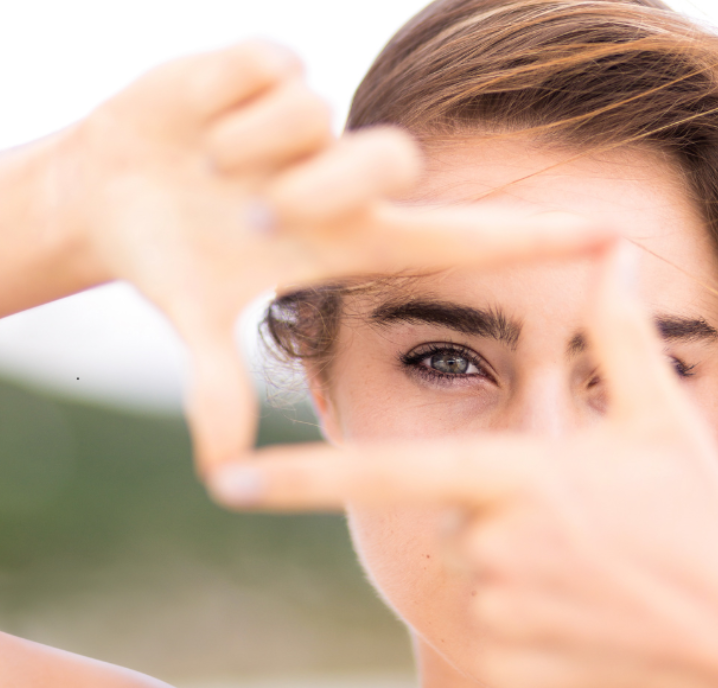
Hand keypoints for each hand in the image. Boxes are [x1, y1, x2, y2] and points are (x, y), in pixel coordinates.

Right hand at [46, 40, 610, 472]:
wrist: (104, 193)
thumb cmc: (168, 260)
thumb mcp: (195, 321)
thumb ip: (215, 386)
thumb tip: (221, 469)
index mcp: (341, 239)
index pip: (449, 238)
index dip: (525, 241)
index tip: (603, 240)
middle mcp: (335, 172)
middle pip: (389, 157)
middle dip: (324, 184)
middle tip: (260, 211)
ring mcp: (300, 119)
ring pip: (314, 112)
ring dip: (249, 148)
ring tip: (209, 165)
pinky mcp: (261, 66)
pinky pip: (268, 68)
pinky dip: (223, 98)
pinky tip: (198, 119)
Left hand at [211, 244, 717, 687]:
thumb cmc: (702, 515)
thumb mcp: (663, 423)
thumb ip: (617, 337)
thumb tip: (610, 253)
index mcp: (515, 475)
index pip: (387, 473)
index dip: (300, 478)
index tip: (229, 481)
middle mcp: (494, 538)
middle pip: (443, 518)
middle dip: (490, 516)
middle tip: (574, 526)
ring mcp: (502, 605)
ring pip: (468, 573)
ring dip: (514, 570)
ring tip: (591, 570)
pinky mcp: (511, 659)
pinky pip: (490, 633)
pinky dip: (527, 626)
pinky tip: (586, 616)